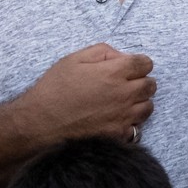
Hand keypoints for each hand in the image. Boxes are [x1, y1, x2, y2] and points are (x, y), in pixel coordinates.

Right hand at [16, 43, 155, 144]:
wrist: (36, 124)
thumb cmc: (53, 90)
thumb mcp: (74, 59)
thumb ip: (103, 52)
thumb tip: (122, 57)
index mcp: (115, 72)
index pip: (146, 63)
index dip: (138, 64)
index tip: (128, 68)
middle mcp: (124, 94)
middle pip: (150, 84)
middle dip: (140, 81)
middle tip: (124, 85)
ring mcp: (123, 116)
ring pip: (148, 107)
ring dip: (139, 102)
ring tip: (121, 103)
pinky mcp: (117, 135)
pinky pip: (137, 128)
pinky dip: (131, 123)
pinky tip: (116, 119)